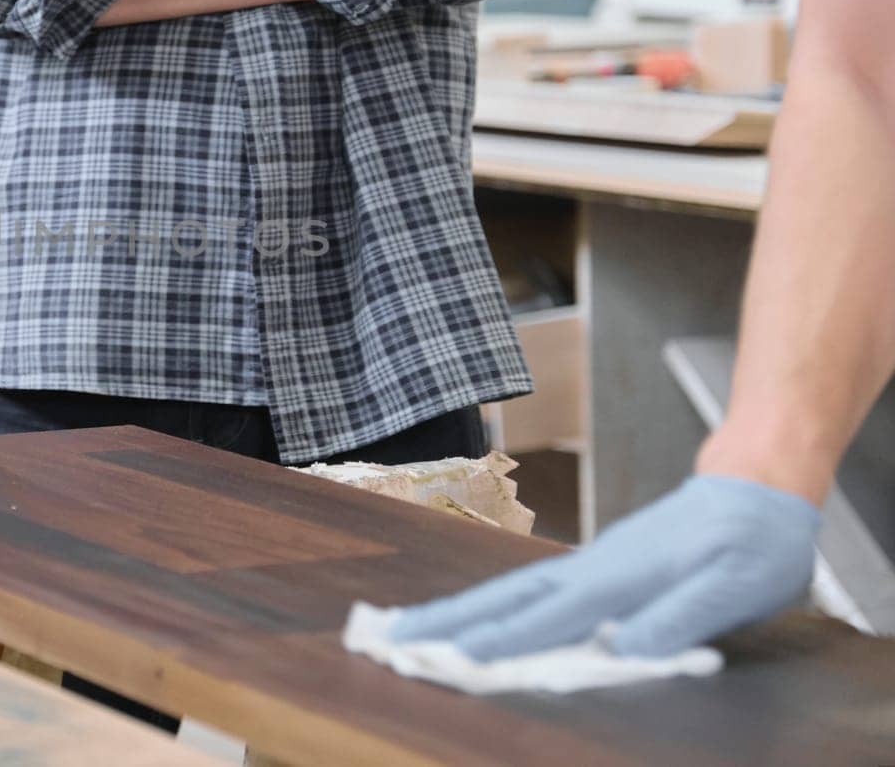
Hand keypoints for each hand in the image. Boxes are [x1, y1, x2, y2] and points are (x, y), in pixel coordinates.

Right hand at [389, 475, 820, 659]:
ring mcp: (588, 563)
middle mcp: (590, 568)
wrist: (754, 484)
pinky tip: (477, 619)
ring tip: (412, 629)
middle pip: (504, 597)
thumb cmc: (753, 540)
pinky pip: (530, 590)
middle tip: (390, 635)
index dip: (501, 642)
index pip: (548, 616)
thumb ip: (680, 616)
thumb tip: (625, 647)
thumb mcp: (736, 587)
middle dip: (445, 620)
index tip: (452, 659)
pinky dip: (492, 606)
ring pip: (510, 591)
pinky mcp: (596, 566)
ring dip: (457, 611)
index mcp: (620, 577)